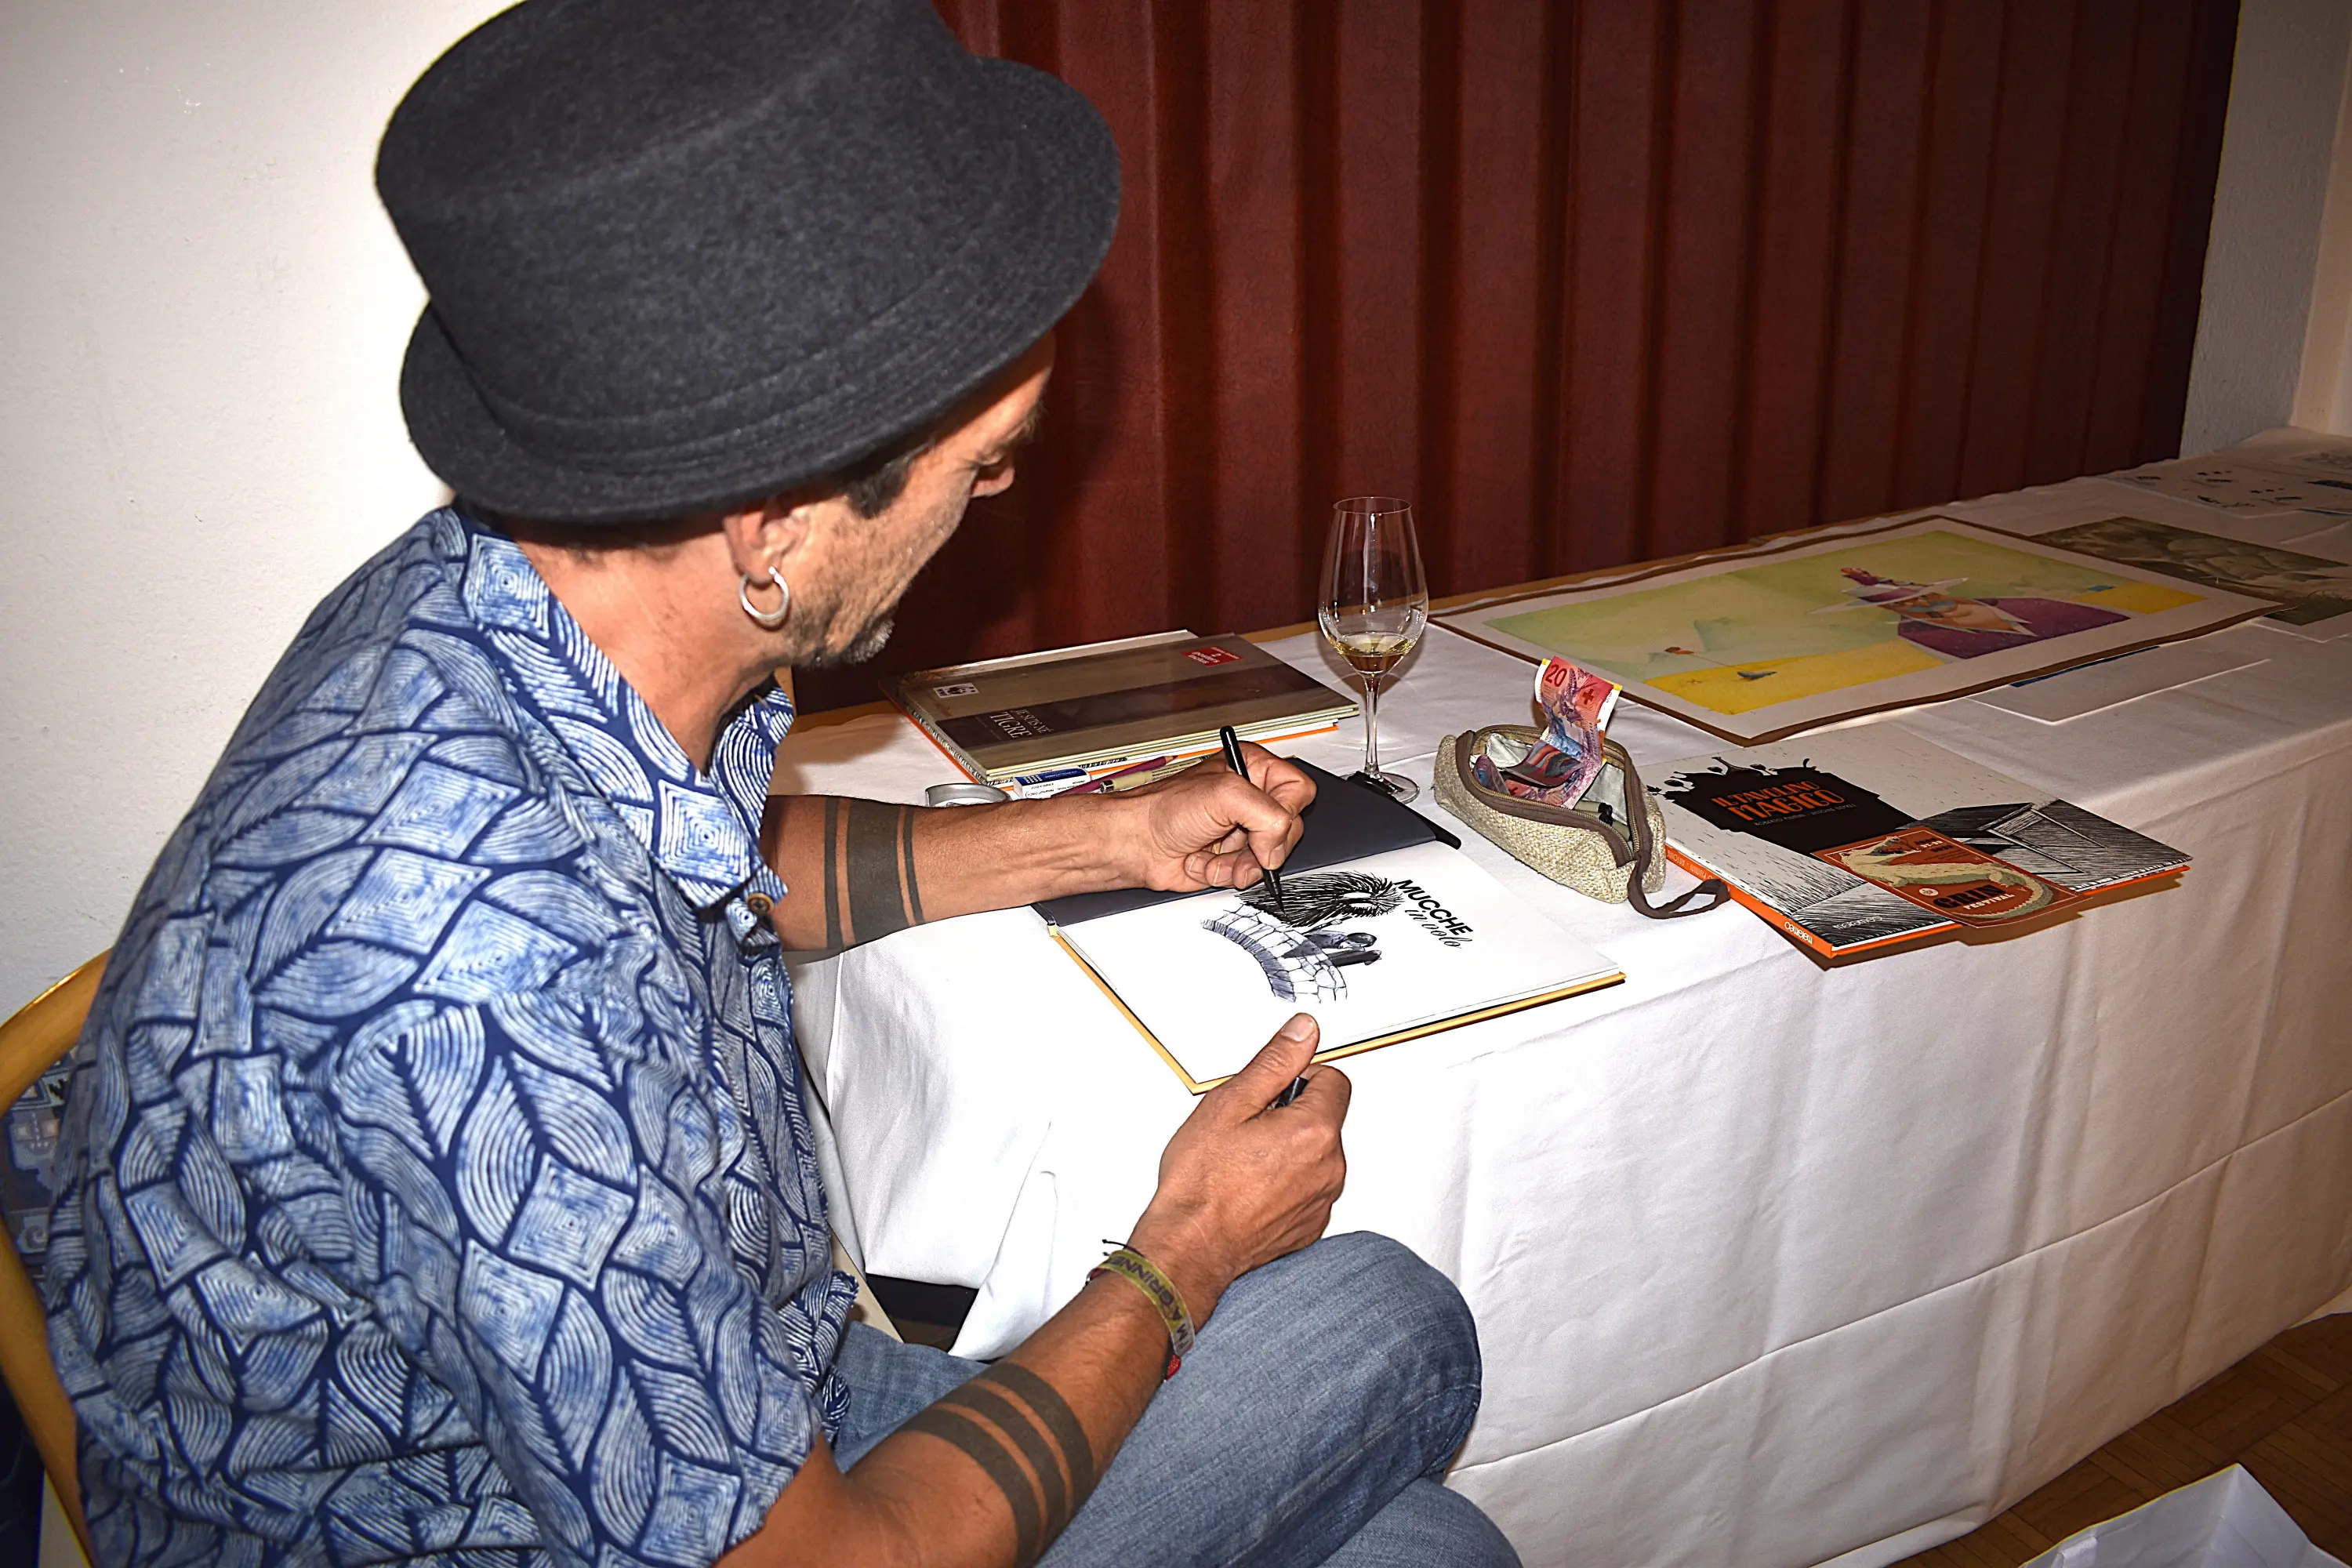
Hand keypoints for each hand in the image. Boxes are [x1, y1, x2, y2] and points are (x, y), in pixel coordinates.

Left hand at [1108, 743, 1315, 891]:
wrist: (1137, 843)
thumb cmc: (1164, 808)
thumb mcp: (1225, 795)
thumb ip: (1268, 816)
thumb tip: (1277, 848)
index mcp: (1253, 768)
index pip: (1298, 790)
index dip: (1286, 811)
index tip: (1264, 824)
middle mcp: (1250, 798)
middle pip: (1289, 829)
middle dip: (1260, 843)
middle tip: (1238, 840)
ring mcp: (1242, 830)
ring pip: (1270, 857)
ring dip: (1239, 862)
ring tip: (1213, 853)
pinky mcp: (1232, 857)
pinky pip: (1249, 873)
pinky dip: (1226, 873)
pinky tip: (1204, 861)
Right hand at [1125, 1014, 1349, 1323]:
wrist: (1190, 1247)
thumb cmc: (1202, 1184)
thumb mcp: (1230, 1103)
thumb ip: (1275, 1062)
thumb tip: (1304, 1032)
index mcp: (1315, 1131)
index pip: (1334, 1080)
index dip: (1299, 1078)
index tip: (1270, 1093)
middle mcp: (1329, 1167)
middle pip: (1325, 1118)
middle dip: (1291, 1114)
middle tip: (1247, 1129)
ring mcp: (1322, 1200)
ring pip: (1316, 1154)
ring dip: (1289, 1150)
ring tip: (1244, 1162)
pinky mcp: (1310, 1225)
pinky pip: (1308, 1188)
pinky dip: (1287, 1184)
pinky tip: (1251, 1188)